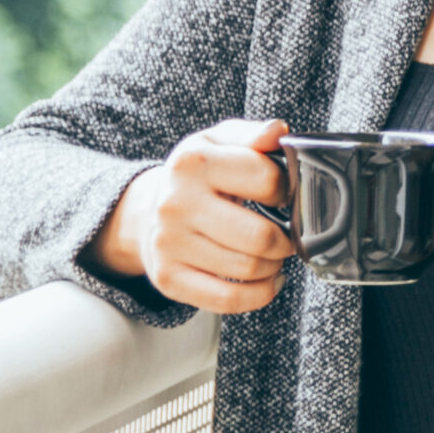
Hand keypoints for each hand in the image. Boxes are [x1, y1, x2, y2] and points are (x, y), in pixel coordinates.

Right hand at [85, 118, 295, 312]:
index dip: (286, 190)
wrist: (147, 212)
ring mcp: (169, 244)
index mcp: (192, 163)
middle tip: (284, 235)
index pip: (267, 180)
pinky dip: (260, 294)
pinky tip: (266, 279)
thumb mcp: (219, 142)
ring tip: (270, 253)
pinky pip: (229, 300)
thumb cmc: (196, 176)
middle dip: (285, 240)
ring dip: (273, 266)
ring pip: (249, 270)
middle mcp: (176, 203)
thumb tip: (278, 132)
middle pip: (260, 236)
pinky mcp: (169, 279)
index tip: (281, 195)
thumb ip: (252, 135)